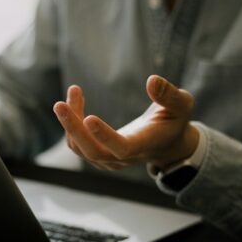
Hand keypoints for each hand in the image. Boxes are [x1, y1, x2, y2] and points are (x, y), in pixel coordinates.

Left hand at [53, 75, 198, 169]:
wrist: (167, 144)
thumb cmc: (175, 120)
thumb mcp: (182, 104)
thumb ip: (170, 94)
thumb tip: (152, 80)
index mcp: (144, 145)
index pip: (121, 147)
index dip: (104, 135)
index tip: (89, 117)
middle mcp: (123, 158)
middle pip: (92, 151)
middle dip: (74, 129)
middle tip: (59, 105)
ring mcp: (109, 161)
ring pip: (80, 147)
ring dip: (71, 121)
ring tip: (74, 91)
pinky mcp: (99, 156)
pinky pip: (77, 144)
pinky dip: (72, 123)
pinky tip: (74, 101)